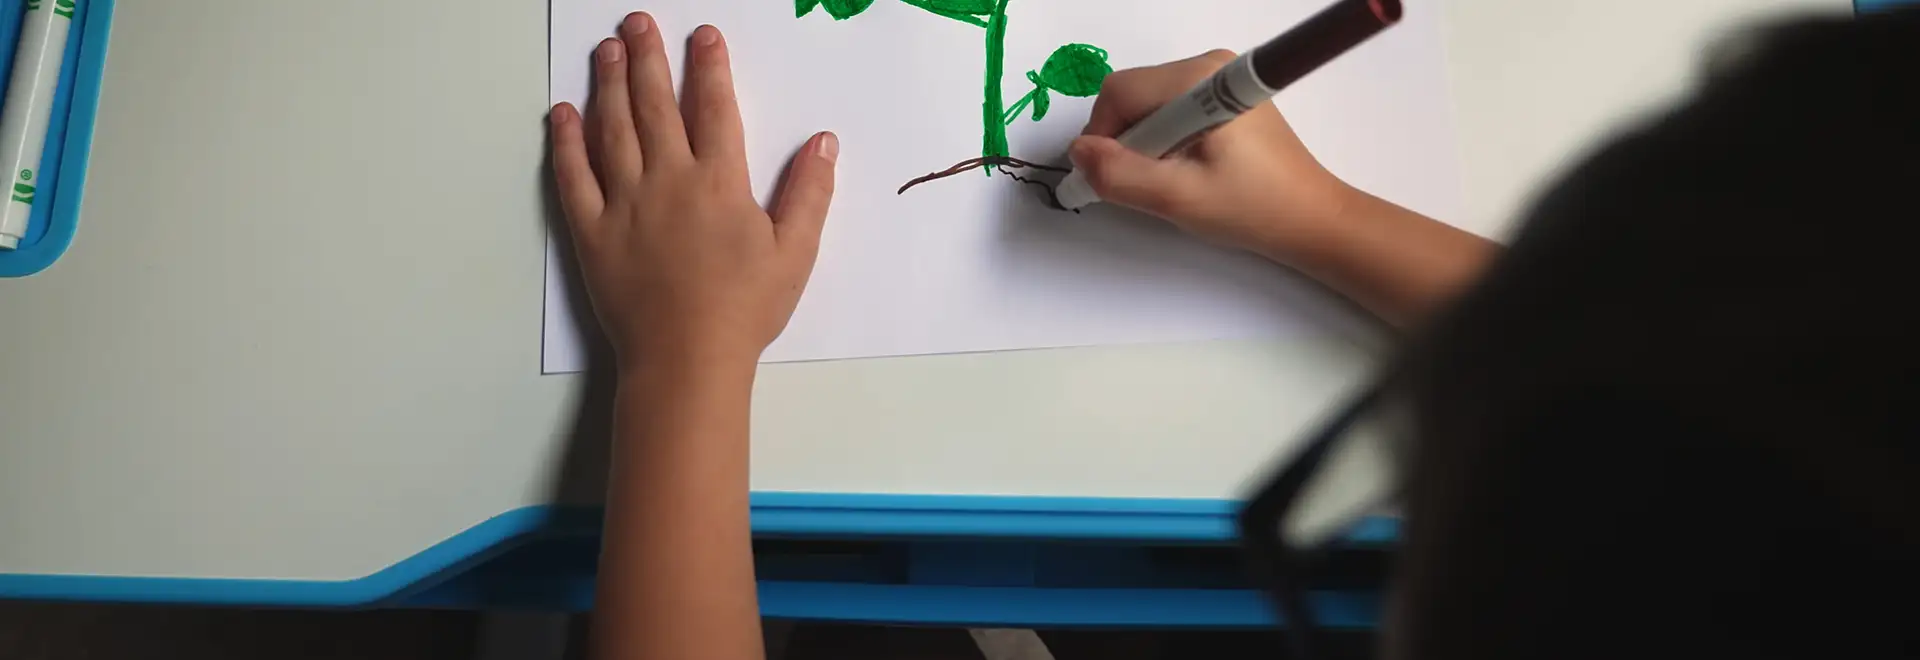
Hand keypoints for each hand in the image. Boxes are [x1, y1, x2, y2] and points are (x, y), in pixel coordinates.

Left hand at [550, 14, 838, 371]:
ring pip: (612, 129)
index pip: (714, 108)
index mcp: (720, 183)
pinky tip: (562, 115)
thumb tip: (822, 142)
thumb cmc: (745, 310)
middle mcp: (668, 181)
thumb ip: (808, 193)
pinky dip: (566, 142)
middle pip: (654, 105)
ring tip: (606, 50)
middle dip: (647, 58)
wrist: (687, 359)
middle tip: (637, 23)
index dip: (709, 67)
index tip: (703, 36)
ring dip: (608, 84)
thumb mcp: (794, 253)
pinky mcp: (592, 232)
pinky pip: (574, 177)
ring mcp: (625, 204)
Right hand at [1071, 50, 1354, 261]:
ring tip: (1175, 180)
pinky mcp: (1224, 96)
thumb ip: (1120, 174)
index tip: (1114, 179)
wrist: (1309, 218)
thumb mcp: (1176, 197)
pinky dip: (1166, 141)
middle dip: (1128, 142)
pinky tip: (1189, 169)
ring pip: (1148, 105)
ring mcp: (1218, 78)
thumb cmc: (1250, 208)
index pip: (1119, 93)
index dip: (1103, 137)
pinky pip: (1170, 110)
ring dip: (1147, 145)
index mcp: (1198, 79)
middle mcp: (1207, 64)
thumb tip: (1078, 153)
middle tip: (1152, 184)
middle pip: (1132, 95)